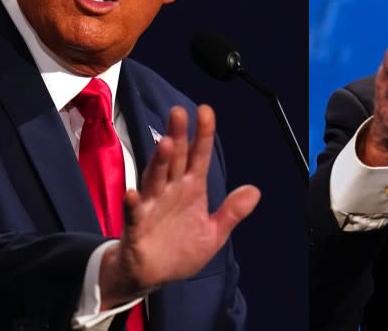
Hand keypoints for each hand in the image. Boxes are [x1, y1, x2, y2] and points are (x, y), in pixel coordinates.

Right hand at [99, 105, 260, 307]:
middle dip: (178, 136)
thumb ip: (232, 212)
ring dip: (159, 162)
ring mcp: (151, 206)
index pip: (199, 157)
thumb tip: (255, 190)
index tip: (206, 111)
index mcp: (190, 189)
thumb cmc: (180, 249)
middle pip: (175, 159)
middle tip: (179, 112)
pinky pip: (133, 214)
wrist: (152, 275)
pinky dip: (132, 204)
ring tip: (166, 144)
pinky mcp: (136, 227)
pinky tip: (132, 194)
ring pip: (155, 179)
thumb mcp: (213, 233)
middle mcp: (170, 191)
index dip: (203, 135)